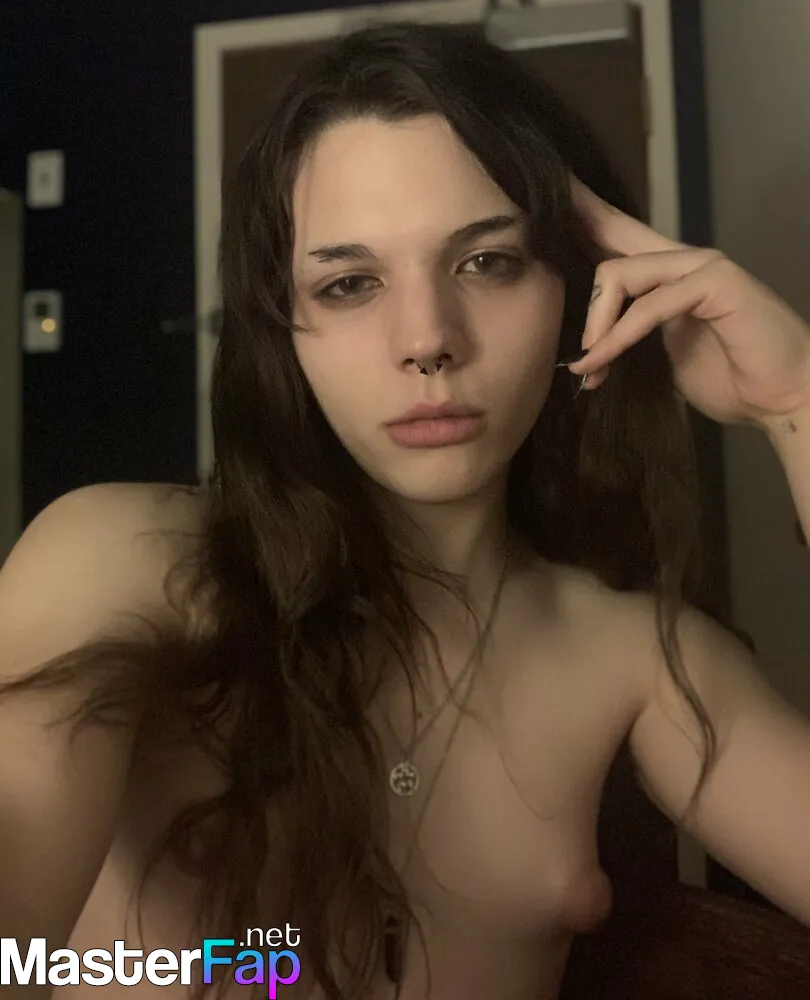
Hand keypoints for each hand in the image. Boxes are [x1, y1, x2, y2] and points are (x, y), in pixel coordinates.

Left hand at [566, 177, 809, 427]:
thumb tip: (584, 354)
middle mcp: (682, 259)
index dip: (581, 217)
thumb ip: (627, 342)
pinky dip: (618, 336)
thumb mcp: (661, 358)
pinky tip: (600, 361)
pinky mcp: (717, 283)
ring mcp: (702, 266)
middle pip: (613, 229)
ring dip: (595, 321)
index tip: (541, 204)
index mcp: (667, 274)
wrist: (782, 398)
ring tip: (586, 360)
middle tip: (530, 217)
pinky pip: (650, 304)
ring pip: (620, 271)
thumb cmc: (730, 378)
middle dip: (573, 219)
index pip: (616, 236)